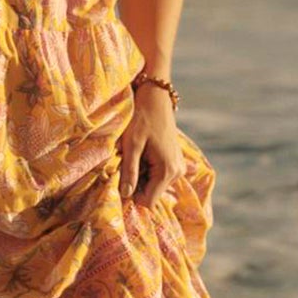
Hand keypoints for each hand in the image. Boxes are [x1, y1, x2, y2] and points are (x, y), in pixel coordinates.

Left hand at [118, 85, 184, 209]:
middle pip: (151, 193)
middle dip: (135, 184)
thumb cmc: (141, 117)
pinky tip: (142, 153)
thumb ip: (129, 171)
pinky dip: (146, 168)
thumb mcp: (131, 144)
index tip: (119, 180)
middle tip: (125, 163)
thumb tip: (125, 195)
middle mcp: (177, 172)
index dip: (131, 195)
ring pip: (153, 185)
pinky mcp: (175, 160)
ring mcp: (178, 166)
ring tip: (134, 155)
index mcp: (167, 170)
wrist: (155, 96)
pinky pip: (158, 175)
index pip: (148, 201)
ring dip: (140, 175)